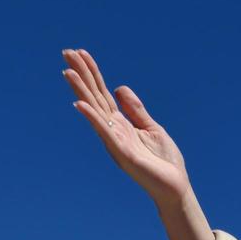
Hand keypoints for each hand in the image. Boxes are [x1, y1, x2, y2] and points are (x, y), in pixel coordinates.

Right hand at [61, 47, 191, 206]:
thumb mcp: (151, 128)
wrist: (174, 187)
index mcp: (120, 124)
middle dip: (81, 75)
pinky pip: (105, 132)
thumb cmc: (163, 161)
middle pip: (94, 97)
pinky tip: (79, 104)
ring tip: (67, 71)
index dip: (92, 73)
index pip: (102, 93)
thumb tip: (118, 87)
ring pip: (95, 111)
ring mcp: (116, 142)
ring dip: (81, 91)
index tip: (80, 53)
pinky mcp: (123, 154)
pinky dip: (92, 118)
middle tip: (66, 52)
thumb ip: (135, 109)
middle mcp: (113, 131)